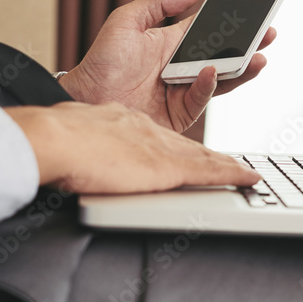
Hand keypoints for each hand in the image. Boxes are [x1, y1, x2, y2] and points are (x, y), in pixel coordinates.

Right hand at [5, 102, 259, 192]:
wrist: (55, 140)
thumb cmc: (54, 143)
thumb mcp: (76, 137)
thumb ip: (86, 144)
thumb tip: (78, 158)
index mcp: (125, 123)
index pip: (161, 139)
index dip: (181, 148)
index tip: (194, 154)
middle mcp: (148, 130)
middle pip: (188, 145)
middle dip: (212, 153)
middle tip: (233, 162)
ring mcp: (160, 146)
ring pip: (203, 155)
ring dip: (226, 164)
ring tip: (244, 172)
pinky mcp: (170, 164)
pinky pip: (211, 170)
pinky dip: (232, 174)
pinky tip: (248, 178)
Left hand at [58, 0, 276, 132]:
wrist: (85, 99)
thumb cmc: (101, 62)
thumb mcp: (126, 20)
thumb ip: (159, 2)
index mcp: (174, 43)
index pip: (212, 30)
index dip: (234, 22)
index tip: (254, 12)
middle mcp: (184, 67)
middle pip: (225, 55)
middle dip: (249, 44)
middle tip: (268, 33)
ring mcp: (185, 90)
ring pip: (223, 78)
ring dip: (242, 68)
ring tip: (257, 57)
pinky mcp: (182, 113)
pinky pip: (202, 97)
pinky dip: (209, 84)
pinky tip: (213, 71)